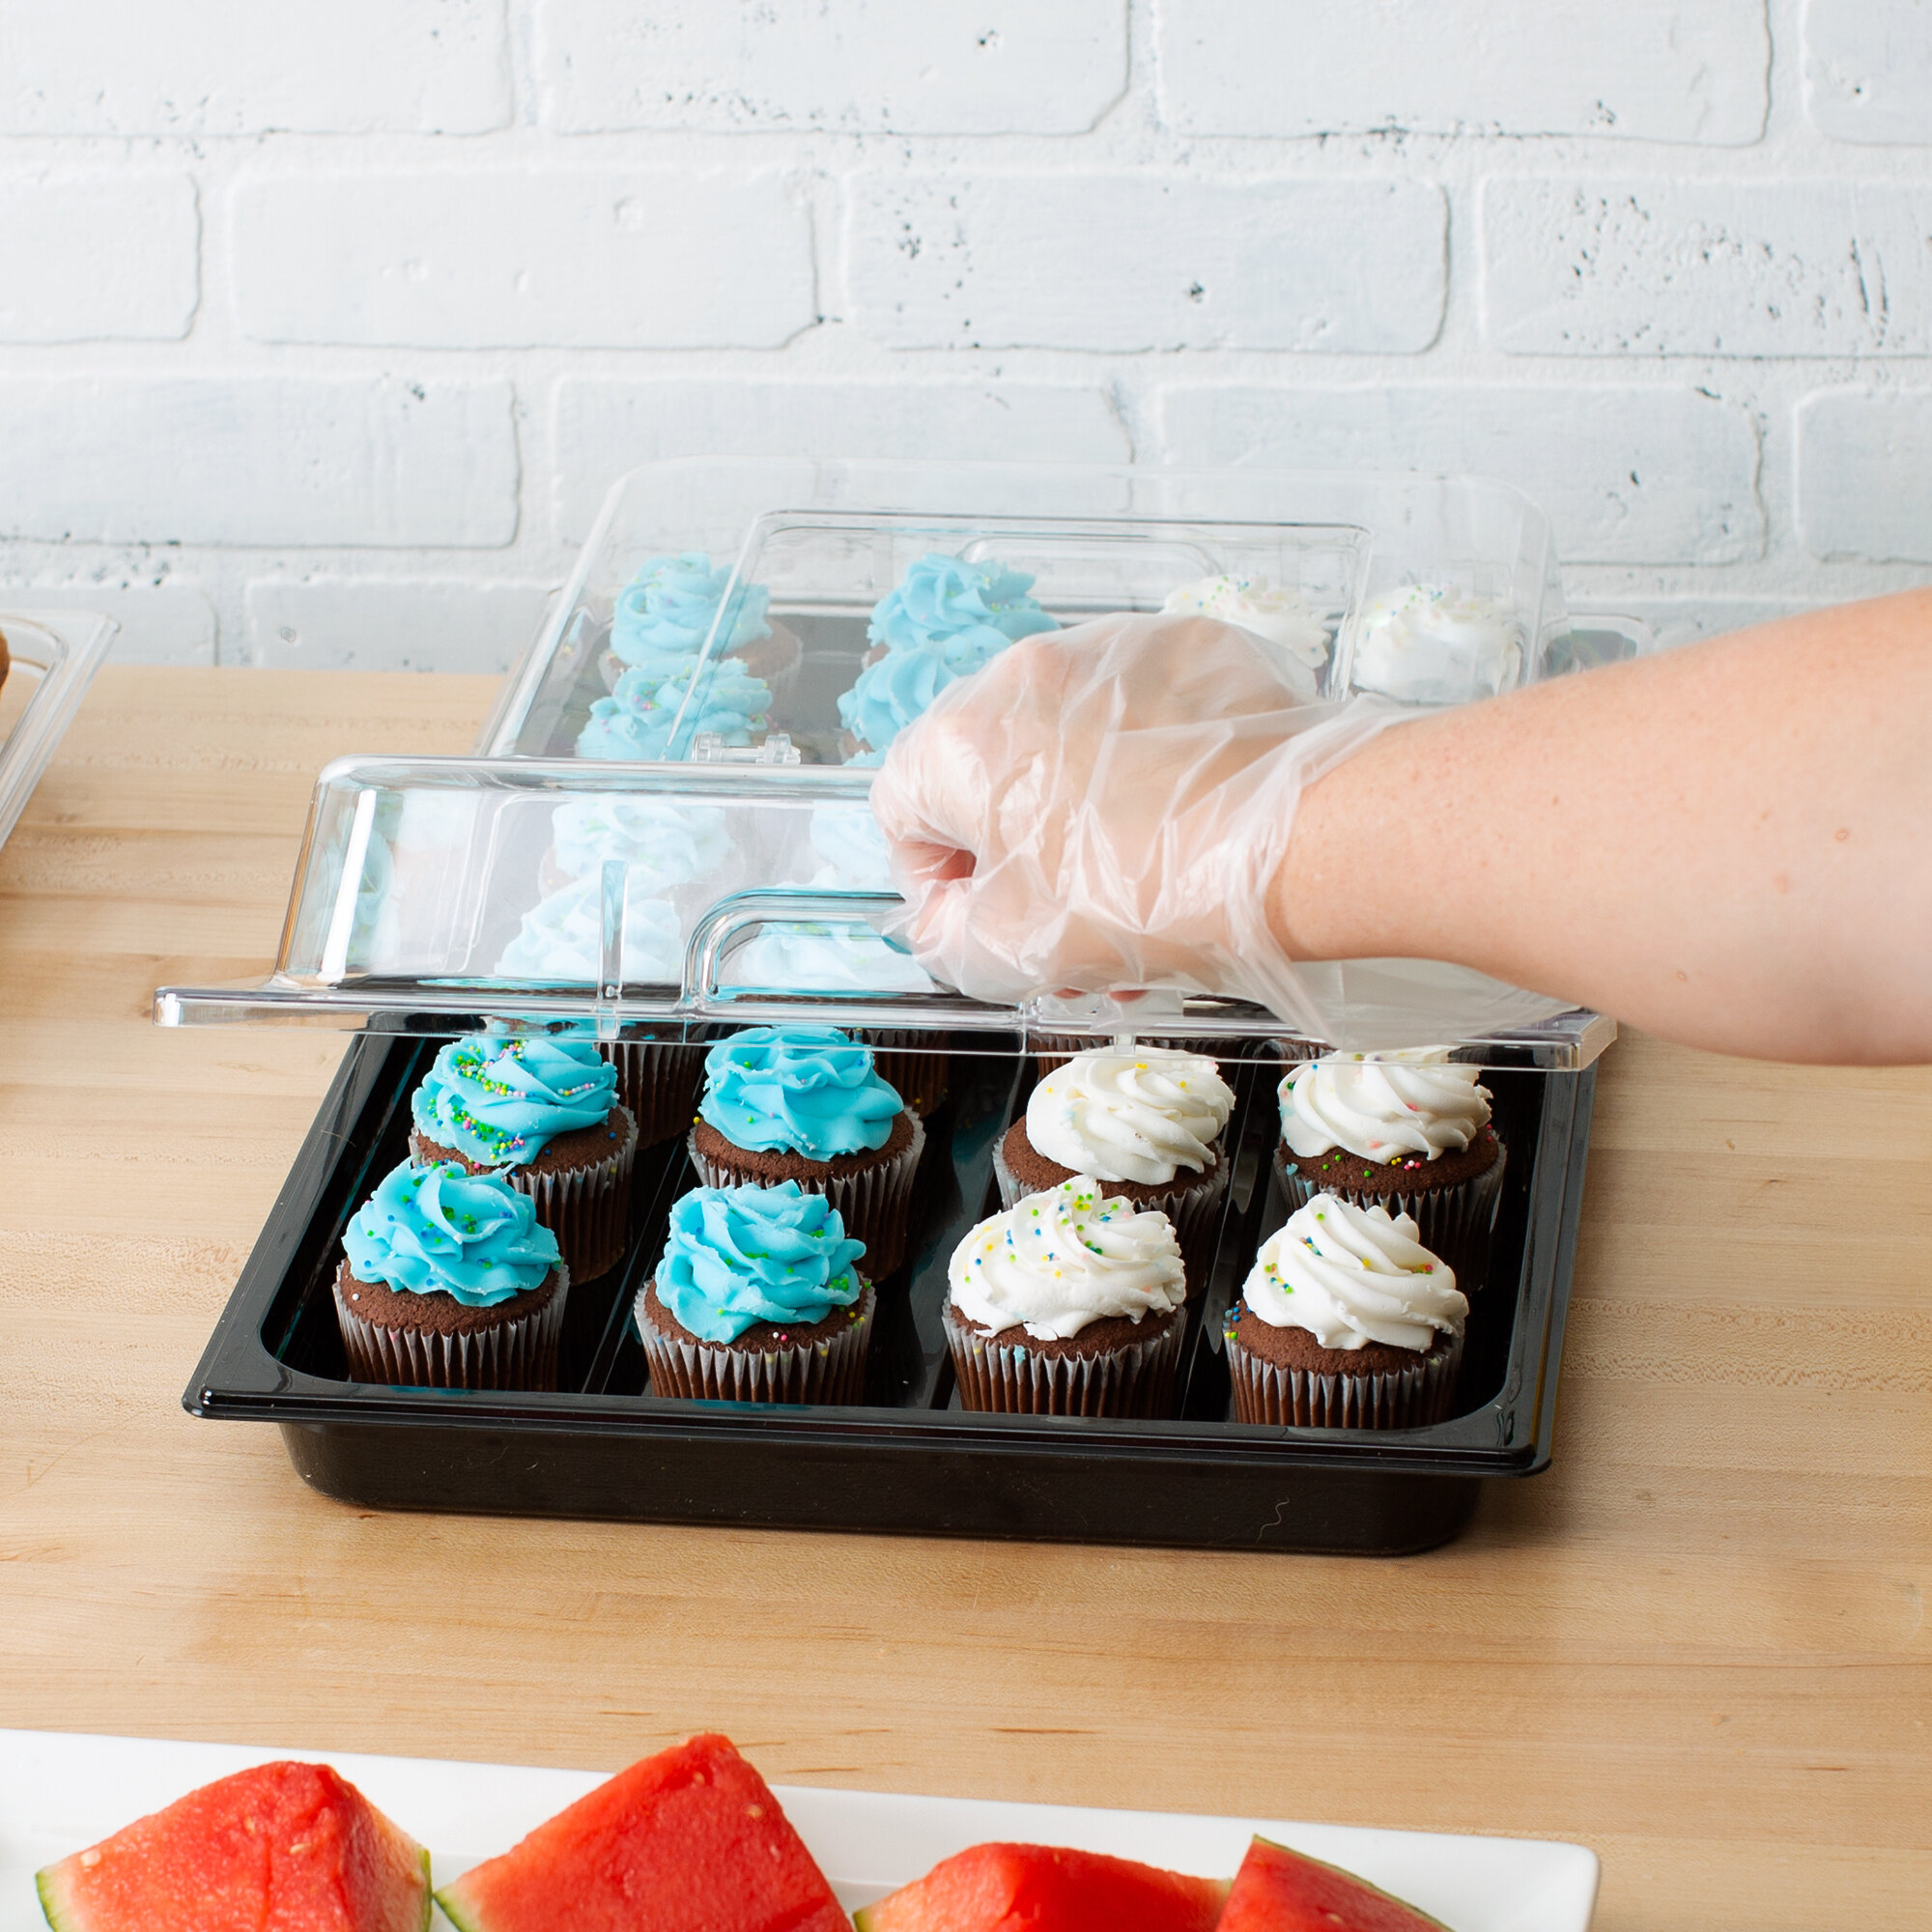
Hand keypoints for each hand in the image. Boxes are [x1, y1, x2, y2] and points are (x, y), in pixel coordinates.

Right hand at [869, 613, 1400, 1023]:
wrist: (1293, 843)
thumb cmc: (1143, 900)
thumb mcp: (1005, 958)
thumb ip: (941, 934)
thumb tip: (948, 913)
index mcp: (961, 741)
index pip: (903, 808)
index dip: (936, 880)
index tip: (986, 921)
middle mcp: (1025, 672)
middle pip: (991, 772)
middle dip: (1019, 851)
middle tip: (1069, 918)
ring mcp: (1112, 650)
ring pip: (1070, 740)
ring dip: (1084, 812)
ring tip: (1140, 888)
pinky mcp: (1191, 647)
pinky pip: (1146, 711)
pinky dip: (1152, 765)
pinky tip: (1191, 824)